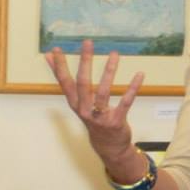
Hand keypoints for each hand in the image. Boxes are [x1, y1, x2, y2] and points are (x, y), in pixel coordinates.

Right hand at [44, 40, 144, 172]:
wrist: (108, 146)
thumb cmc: (93, 118)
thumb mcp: (78, 102)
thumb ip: (68, 83)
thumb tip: (49, 58)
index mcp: (75, 103)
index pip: (64, 82)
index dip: (59, 67)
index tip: (56, 50)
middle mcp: (84, 109)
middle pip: (82, 83)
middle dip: (84, 61)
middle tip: (87, 42)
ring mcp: (100, 116)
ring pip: (103, 91)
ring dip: (110, 71)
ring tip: (115, 54)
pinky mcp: (116, 120)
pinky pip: (126, 102)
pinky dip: (133, 88)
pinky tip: (139, 74)